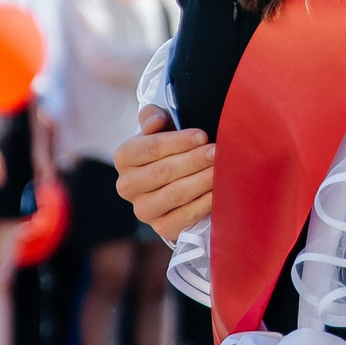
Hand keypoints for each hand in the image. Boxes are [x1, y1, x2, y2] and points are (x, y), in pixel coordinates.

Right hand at [116, 107, 214, 240]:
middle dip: (193, 160)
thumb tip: (156, 121)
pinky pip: (185, 216)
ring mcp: (143, 210)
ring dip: (201, 181)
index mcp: (124, 157)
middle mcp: (127, 186)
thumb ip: (153, 117)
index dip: (178, 142)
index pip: (151, 148)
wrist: (175, 180)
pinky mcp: (162, 227)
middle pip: (163, 171)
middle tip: (217, 152)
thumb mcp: (160, 127)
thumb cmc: (170, 147)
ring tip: (221, 169)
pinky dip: (204, 203)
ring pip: (175, 194)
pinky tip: (219, 192)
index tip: (202, 136)